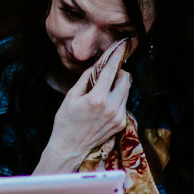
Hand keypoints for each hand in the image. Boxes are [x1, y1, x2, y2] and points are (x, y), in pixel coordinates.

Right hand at [34, 41, 130, 173]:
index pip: (111, 71)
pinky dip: (117, 98)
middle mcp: (112, 107)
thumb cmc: (66, 121)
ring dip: (118, 85)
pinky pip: (124, 103)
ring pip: (127, 91)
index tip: (121, 45)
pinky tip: (104, 104)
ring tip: (103, 89)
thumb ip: (87, 77)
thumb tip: (99, 62)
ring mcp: (118, 117)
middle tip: (108, 73)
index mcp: (97, 98)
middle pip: (126, 79)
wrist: (69, 147)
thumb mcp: (72, 96)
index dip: (116, 55)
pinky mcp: (121, 123)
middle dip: (119, 72)